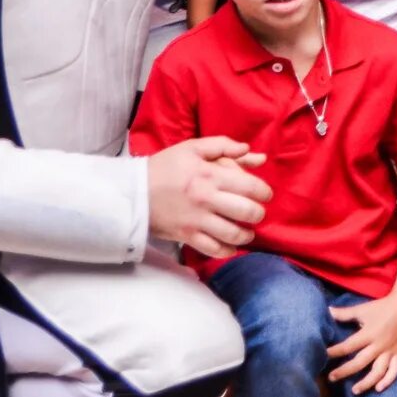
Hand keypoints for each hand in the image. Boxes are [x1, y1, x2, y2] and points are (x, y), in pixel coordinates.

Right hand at [146, 138, 270, 256]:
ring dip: (247, 235)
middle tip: (256, 212)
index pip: (251, 187)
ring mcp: (197, 220)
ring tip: (247, 231)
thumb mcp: (192, 148)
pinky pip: (214, 249)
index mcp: (211, 175)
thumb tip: (252, 152)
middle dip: (258, 214)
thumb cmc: (165, 167)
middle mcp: (207, 199)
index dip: (264, 192)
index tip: (264, 194)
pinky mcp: (187, 236)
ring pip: (234, 234)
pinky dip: (227, 251)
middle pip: (247, 212)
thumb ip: (224, 146)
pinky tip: (231, 245)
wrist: (132, 192)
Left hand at [326, 293, 396, 394]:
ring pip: (378, 371)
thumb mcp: (362, 309)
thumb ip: (344, 313)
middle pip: (360, 362)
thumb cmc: (382, 307)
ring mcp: (389, 351)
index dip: (335, 352)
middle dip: (345, 371)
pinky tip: (378, 388)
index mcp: (369, 333)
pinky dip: (388, 380)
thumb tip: (326, 311)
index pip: (348, 346)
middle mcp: (379, 345)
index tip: (323, 356)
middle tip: (331, 378)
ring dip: (366, 382)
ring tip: (355, 391)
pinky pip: (394, 370)